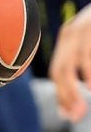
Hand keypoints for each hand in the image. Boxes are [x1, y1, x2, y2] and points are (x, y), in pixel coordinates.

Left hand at [51, 6, 90, 120]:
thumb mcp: (86, 43)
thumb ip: (78, 63)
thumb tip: (76, 97)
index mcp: (68, 38)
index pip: (57, 70)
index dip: (61, 94)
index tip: (67, 114)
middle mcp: (73, 32)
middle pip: (63, 68)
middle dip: (68, 95)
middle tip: (75, 116)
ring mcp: (86, 28)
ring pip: (80, 61)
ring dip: (81, 85)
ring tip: (86, 101)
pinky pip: (90, 54)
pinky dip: (90, 71)